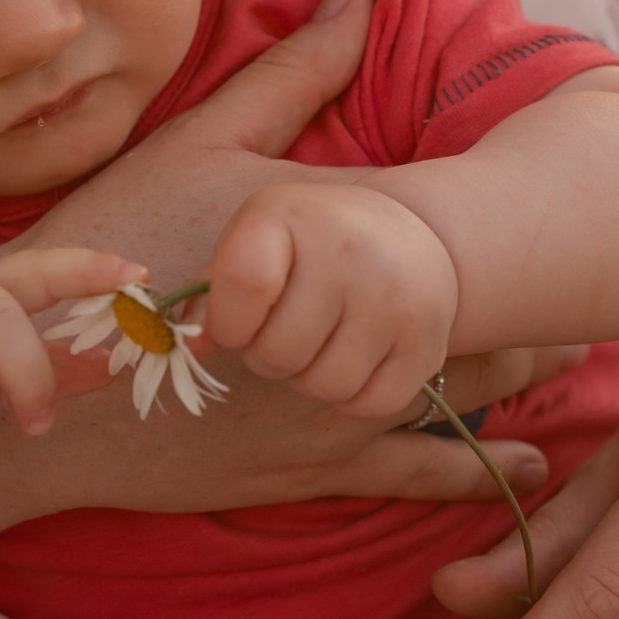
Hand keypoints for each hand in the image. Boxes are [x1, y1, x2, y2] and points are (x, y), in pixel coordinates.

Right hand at [0, 0, 571, 514]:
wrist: (44, 380)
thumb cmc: (114, 250)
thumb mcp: (197, 143)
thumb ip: (291, 75)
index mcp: (344, 251)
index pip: (462, 237)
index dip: (528, 225)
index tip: (576, 206)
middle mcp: (358, 338)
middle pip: (482, 322)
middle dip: (539, 307)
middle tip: (598, 290)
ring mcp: (338, 413)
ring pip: (464, 398)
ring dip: (520, 380)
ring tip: (568, 359)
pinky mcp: (309, 470)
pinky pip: (414, 475)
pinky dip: (476, 473)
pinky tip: (522, 469)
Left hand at [202, 182, 455, 419]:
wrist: (412, 234)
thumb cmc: (309, 242)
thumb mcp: (255, 239)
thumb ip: (211, 290)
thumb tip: (191, 347)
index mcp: (291, 215)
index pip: (242, 285)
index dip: (227, 323)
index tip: (236, 322)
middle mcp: (351, 250)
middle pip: (277, 353)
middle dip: (267, 355)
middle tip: (283, 330)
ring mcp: (397, 297)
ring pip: (322, 386)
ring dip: (308, 378)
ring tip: (317, 343)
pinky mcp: (428, 341)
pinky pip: (369, 404)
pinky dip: (353, 395)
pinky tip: (354, 358)